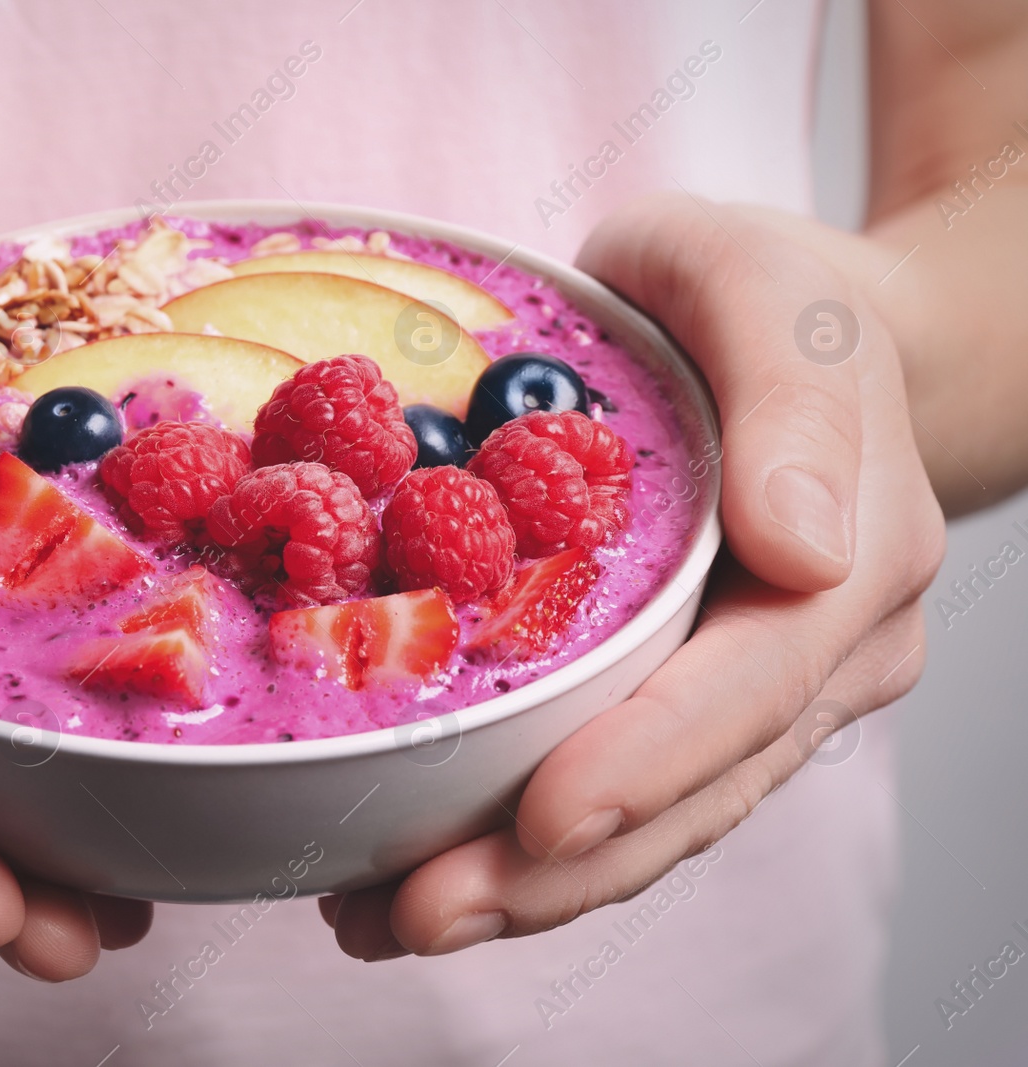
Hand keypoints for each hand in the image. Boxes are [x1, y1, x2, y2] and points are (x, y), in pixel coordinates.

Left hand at [323, 192, 945, 958]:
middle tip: (413, 912)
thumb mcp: (767, 289)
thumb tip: (804, 546)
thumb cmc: (764, 295)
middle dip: (555, 871)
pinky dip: (526, 844)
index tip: (540, 821)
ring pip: (654, 821)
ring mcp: (763, 693)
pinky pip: (622, 790)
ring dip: (527, 886)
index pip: (749, 691)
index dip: (646, 764)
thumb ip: (797, 397)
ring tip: (387, 918)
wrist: (789, 331)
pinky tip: (419, 866)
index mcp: (850, 562)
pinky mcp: (693, 700)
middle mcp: (819, 656)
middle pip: (691, 793)